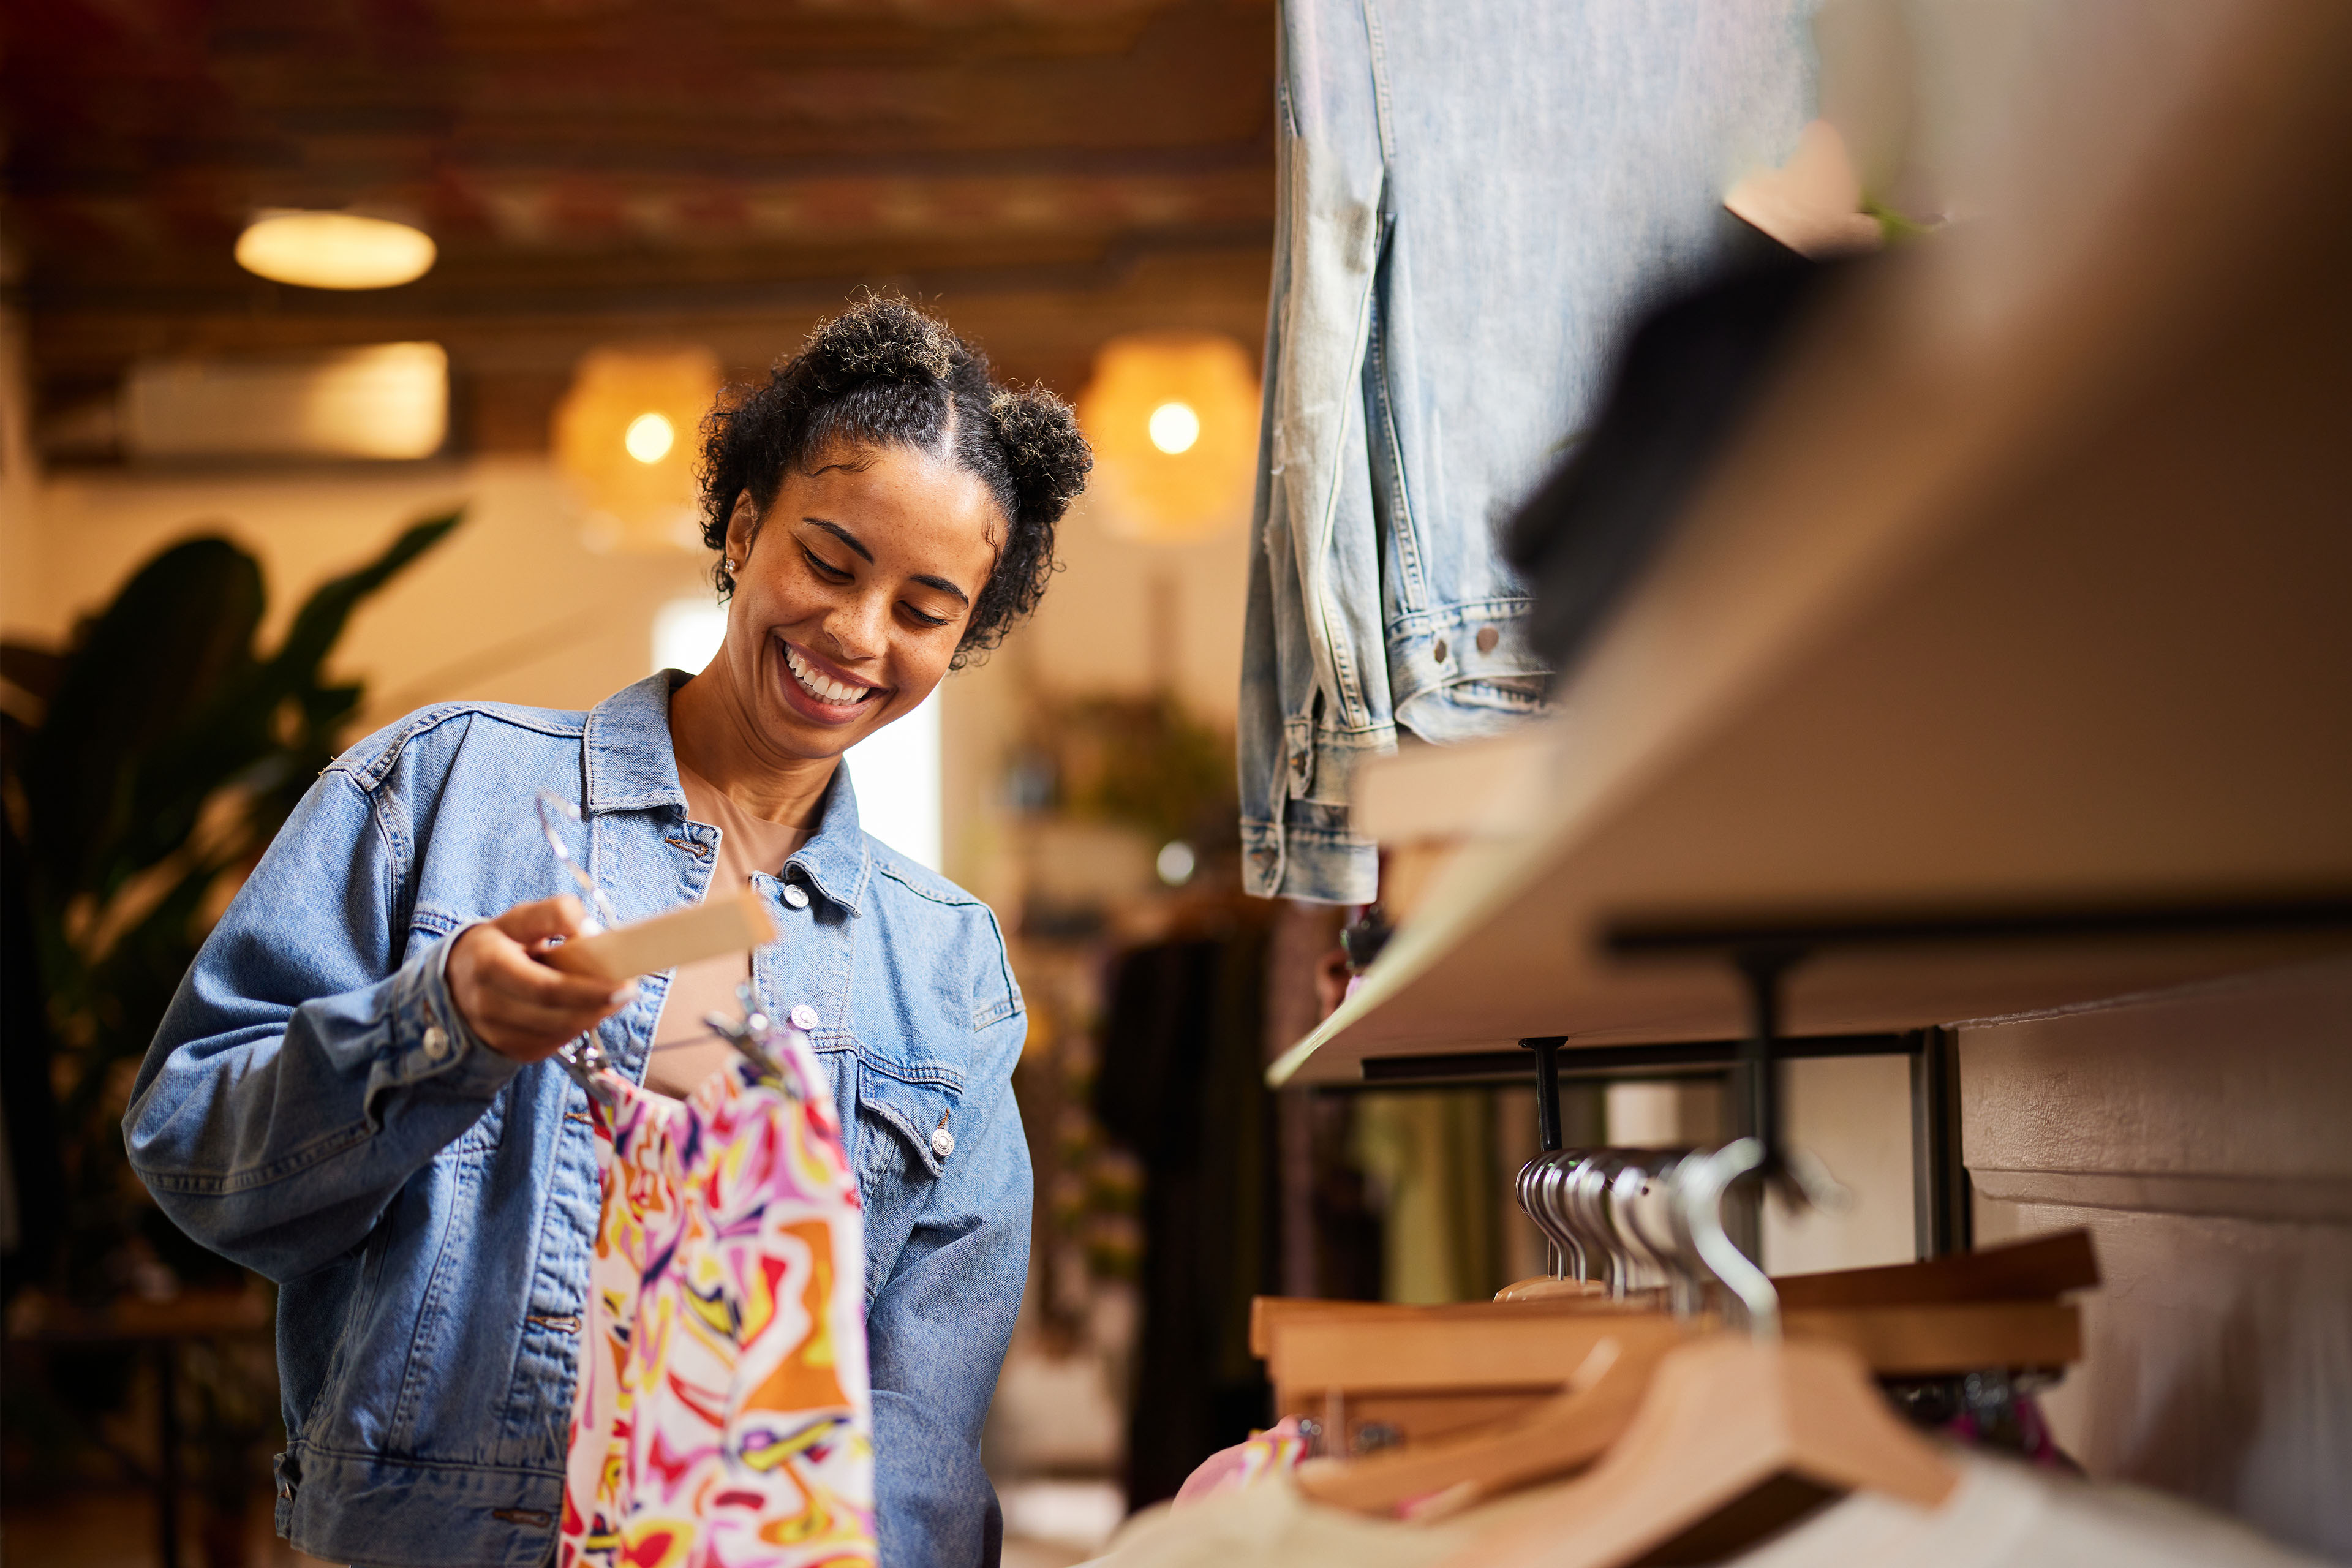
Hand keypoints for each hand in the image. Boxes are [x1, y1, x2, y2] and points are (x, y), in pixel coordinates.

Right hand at [446, 895, 637, 1061]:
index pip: (545, 988)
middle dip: (598, 1006)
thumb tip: (588, 927)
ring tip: (610, 995)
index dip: (587, 991)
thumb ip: (552, 914)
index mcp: (489, 966)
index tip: (625, 984)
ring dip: (591, 1016)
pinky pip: (554, 1044)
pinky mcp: (511, 1051)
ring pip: (559, 1034)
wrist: (457, 981)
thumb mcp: (519, 919)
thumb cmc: (498, 944)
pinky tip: (584, 1008)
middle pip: (555, 1016)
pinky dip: (576, 1027)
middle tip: (628, 990)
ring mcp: (497, 1034)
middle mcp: (487, 1006)